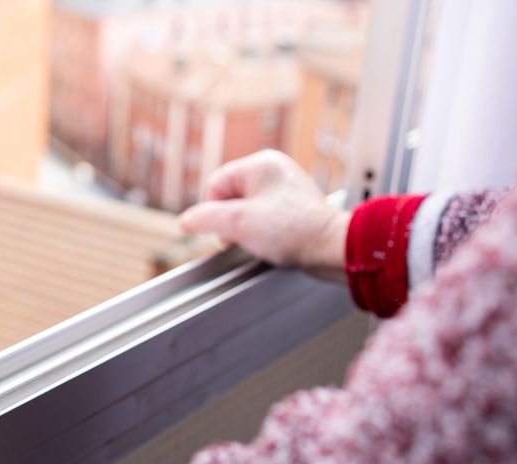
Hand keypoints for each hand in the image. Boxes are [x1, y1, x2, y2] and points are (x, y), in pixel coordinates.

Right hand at [178, 150, 347, 279]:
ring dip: (246, 228)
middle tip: (247, 236)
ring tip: (264, 239)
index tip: (227, 231)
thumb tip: (186, 221)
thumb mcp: (236, 223)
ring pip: (246, 209)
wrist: (330, 247)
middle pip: (230, 197)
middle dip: (232, 221)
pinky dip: (263, 231)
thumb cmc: (291, 230)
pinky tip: (274, 241)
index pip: (215, 185)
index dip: (214, 212)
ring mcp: (286, 187)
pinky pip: (264, 216)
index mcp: (260, 163)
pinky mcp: (295, 205)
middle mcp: (274, 169)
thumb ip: (204, 218)